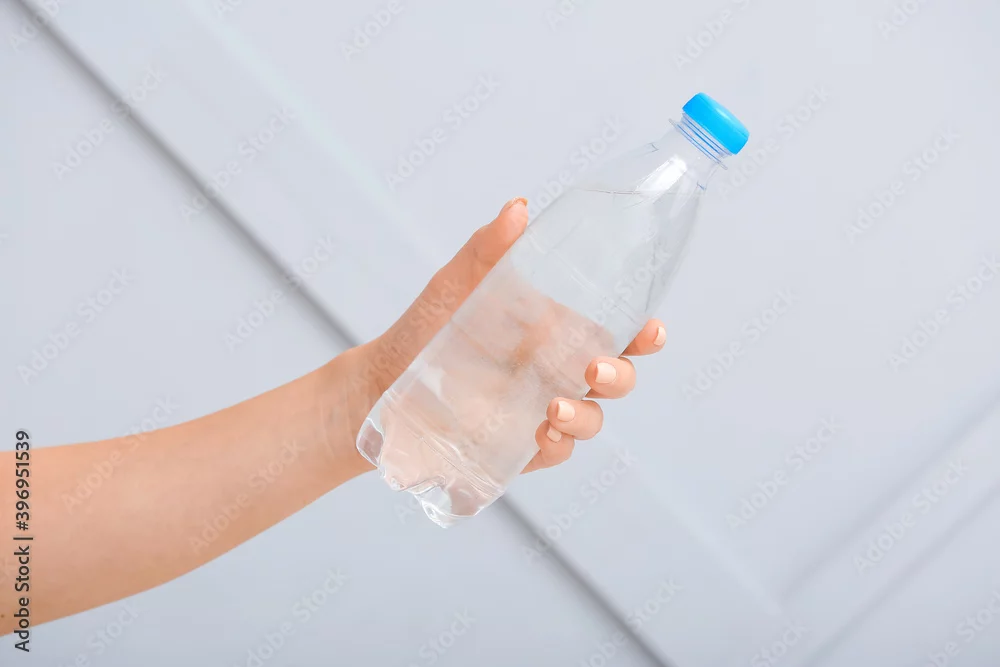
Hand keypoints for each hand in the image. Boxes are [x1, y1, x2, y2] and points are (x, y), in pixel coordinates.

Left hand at [341, 197, 665, 474]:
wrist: (382, 383)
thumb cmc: (424, 329)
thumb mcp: (455, 286)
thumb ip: (488, 250)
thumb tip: (519, 207)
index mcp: (555, 331)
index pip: (615, 332)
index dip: (643, 335)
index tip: (651, 331)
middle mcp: (556, 372)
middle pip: (615, 379)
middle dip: (620, 376)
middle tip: (593, 369)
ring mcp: (541, 411)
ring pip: (591, 418)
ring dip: (587, 416)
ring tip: (555, 409)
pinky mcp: (519, 447)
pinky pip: (556, 452)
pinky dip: (559, 446)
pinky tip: (543, 435)